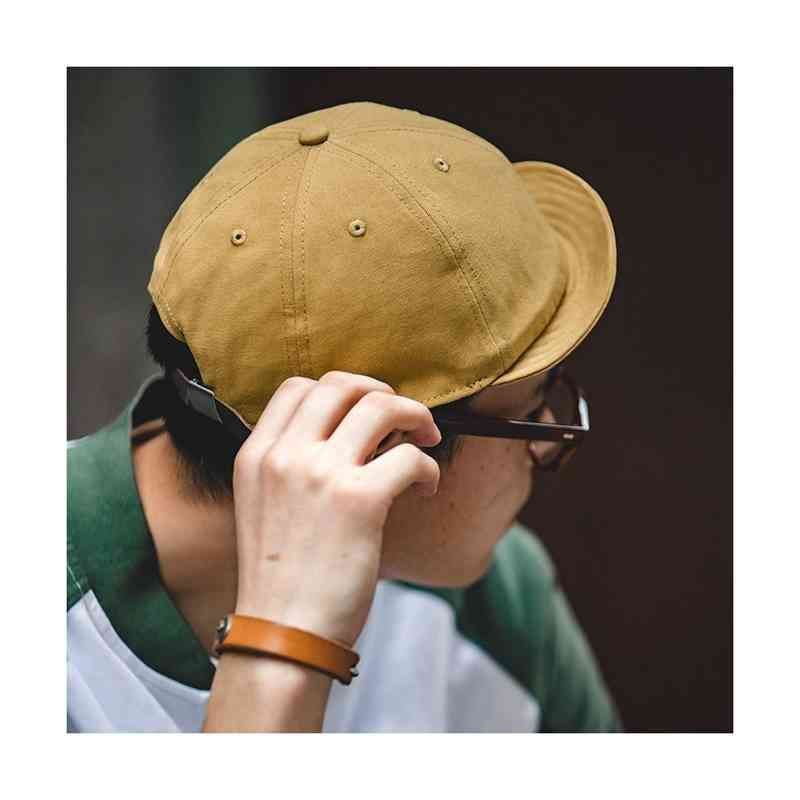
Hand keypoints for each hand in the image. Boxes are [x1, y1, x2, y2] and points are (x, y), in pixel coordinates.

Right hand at [231, 371, 441, 647]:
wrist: (282, 634)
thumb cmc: (282, 578)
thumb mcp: (265, 506)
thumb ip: (293, 465)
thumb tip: (355, 436)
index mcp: (257, 454)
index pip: (297, 386)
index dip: (339, 389)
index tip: (363, 410)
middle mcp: (285, 455)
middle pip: (342, 385)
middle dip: (382, 392)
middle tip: (404, 417)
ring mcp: (321, 474)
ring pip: (381, 407)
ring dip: (415, 415)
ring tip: (426, 439)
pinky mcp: (360, 500)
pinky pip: (411, 457)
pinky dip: (429, 468)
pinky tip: (425, 489)